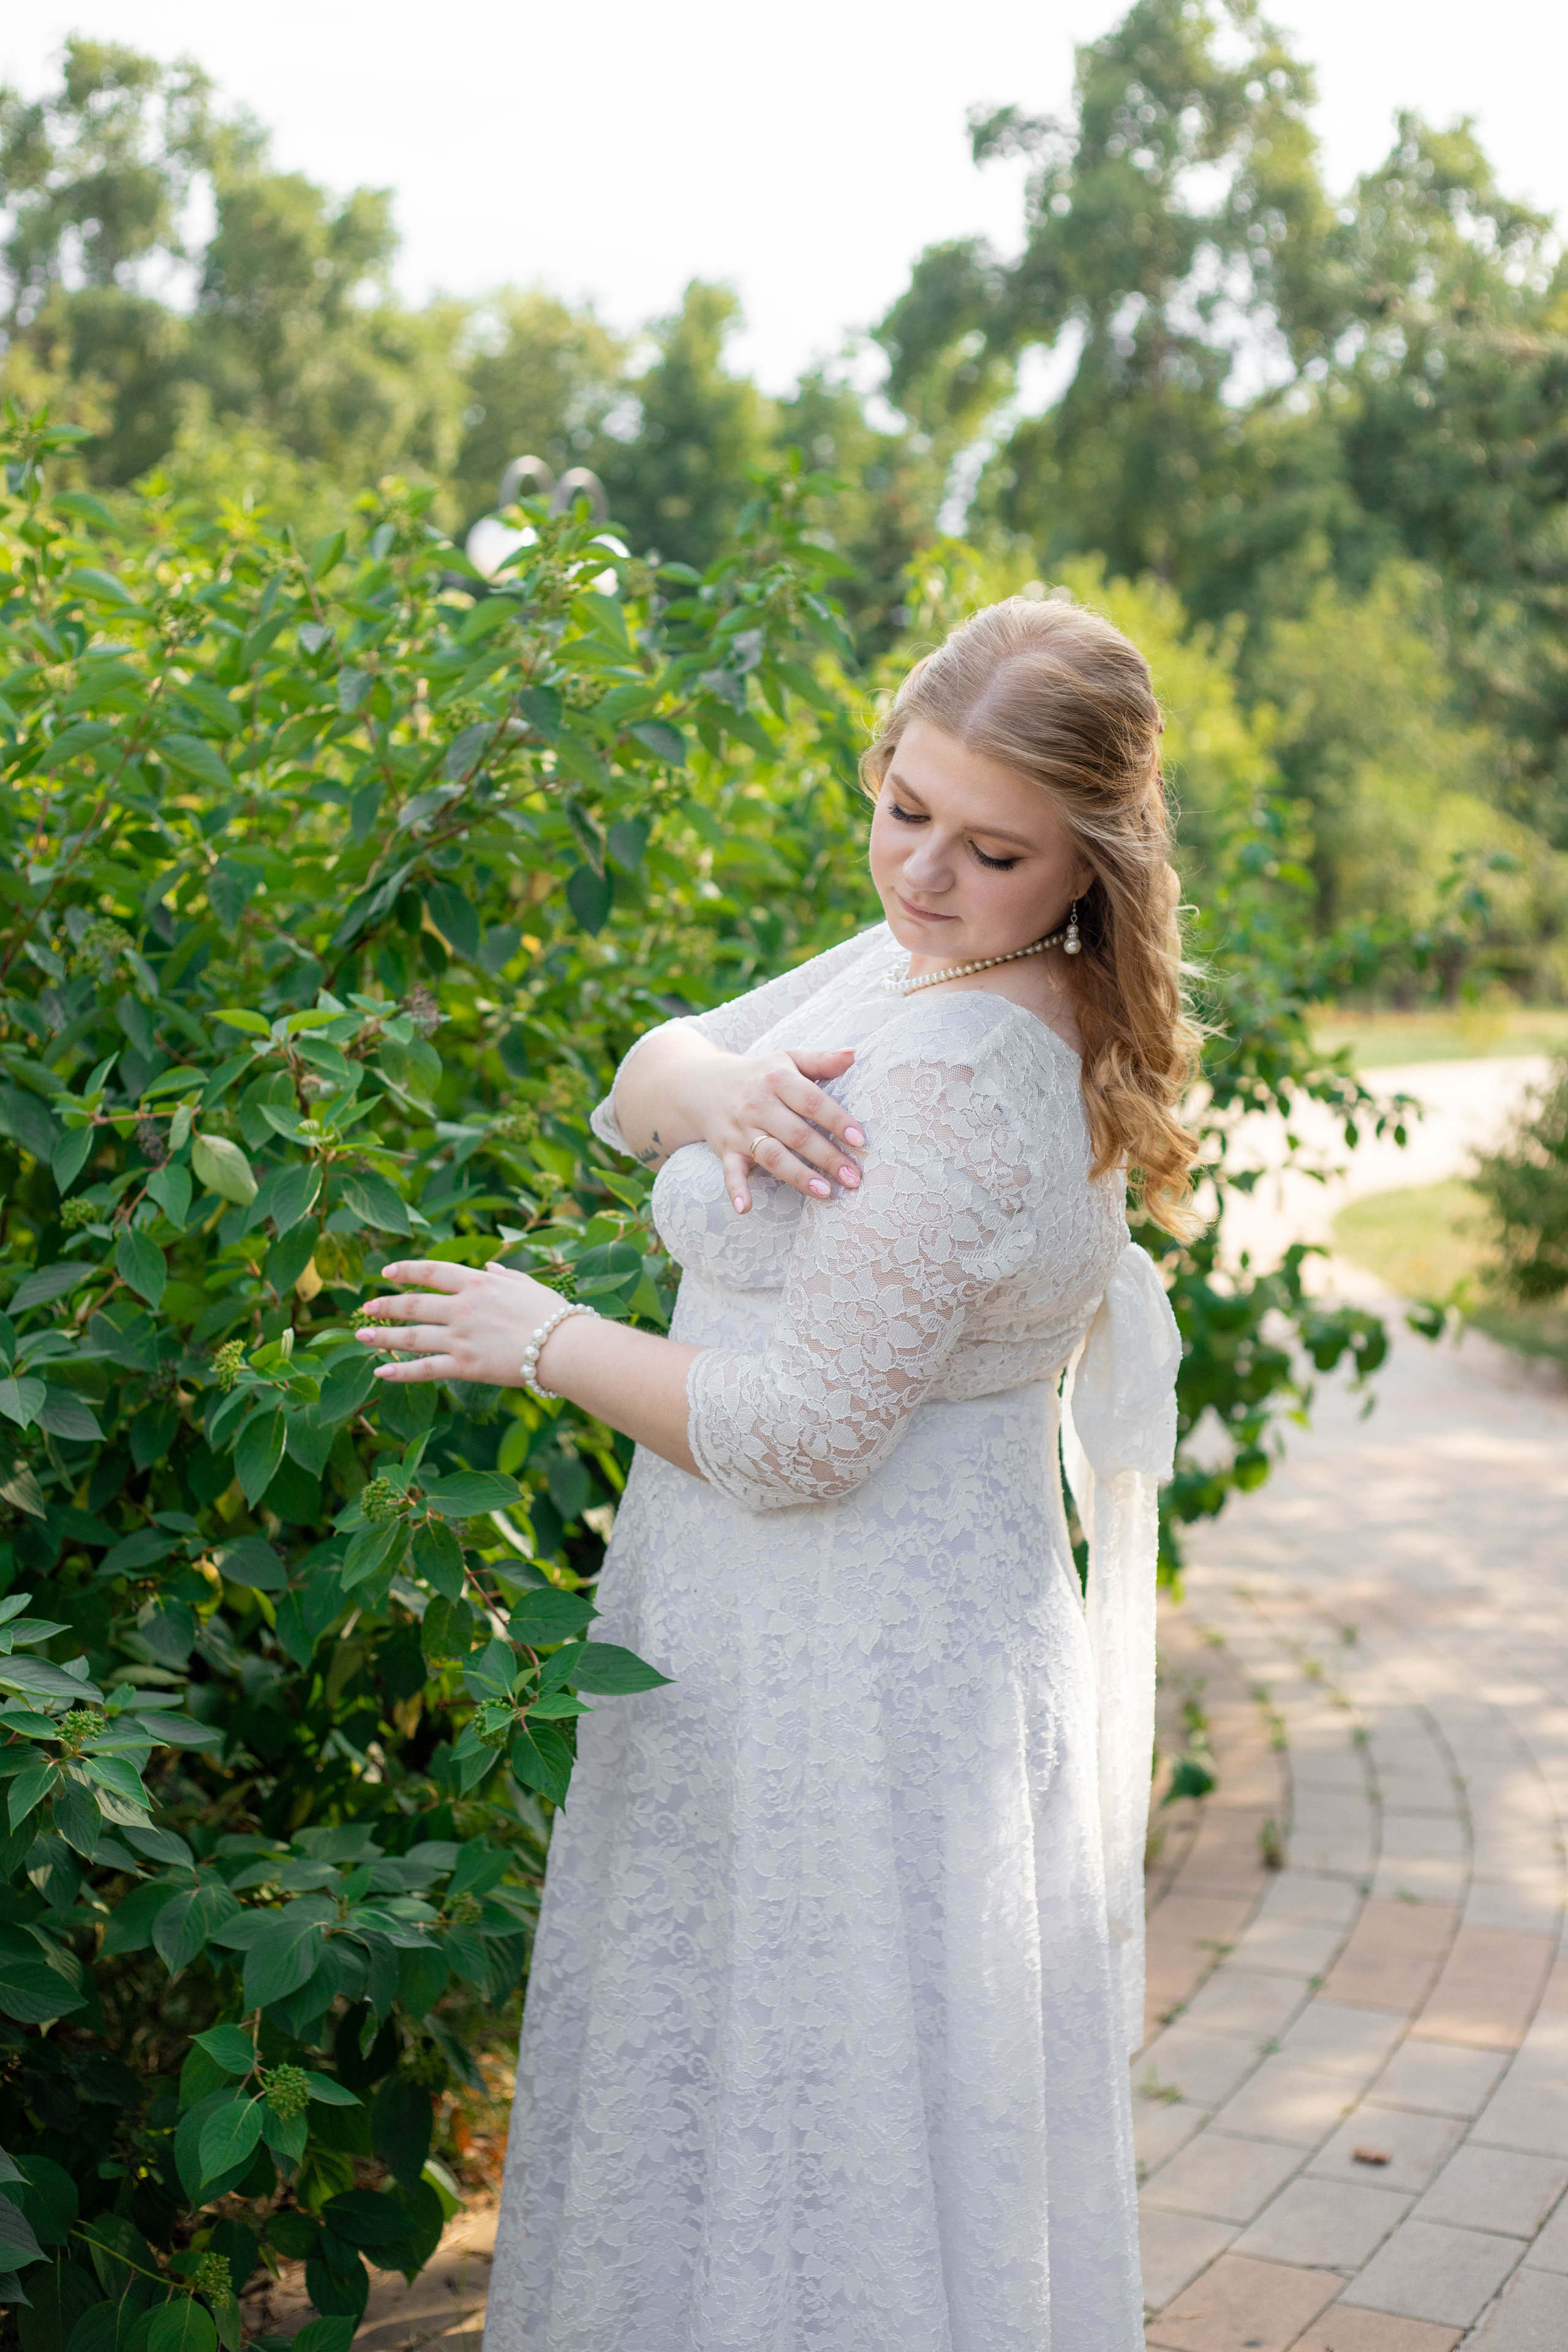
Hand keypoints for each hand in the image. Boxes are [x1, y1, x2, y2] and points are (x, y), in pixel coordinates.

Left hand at [356, 1259, 562, 1385]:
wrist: (565, 1347)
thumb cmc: (554, 1315)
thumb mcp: (528, 1285)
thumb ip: (505, 1274)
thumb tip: (490, 1265)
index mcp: (478, 1283)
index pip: (432, 1272)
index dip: (406, 1270)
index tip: (387, 1272)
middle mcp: (463, 1307)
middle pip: (414, 1304)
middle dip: (387, 1305)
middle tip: (367, 1306)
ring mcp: (461, 1337)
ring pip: (412, 1335)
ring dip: (383, 1335)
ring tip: (361, 1335)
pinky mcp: (465, 1366)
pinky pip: (425, 1369)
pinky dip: (400, 1370)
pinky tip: (380, 1370)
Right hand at [696, 1046, 867, 1213]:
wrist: (704, 1083)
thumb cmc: (760, 1074)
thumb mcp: (789, 1059)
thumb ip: (822, 1060)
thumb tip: (854, 1054)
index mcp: (778, 1080)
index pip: (812, 1101)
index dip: (836, 1120)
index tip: (859, 1139)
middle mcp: (759, 1105)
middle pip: (797, 1134)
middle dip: (827, 1157)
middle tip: (854, 1178)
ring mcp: (741, 1129)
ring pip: (772, 1155)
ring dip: (797, 1175)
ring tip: (824, 1192)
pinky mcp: (726, 1150)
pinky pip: (729, 1172)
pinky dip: (735, 1190)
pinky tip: (745, 1208)